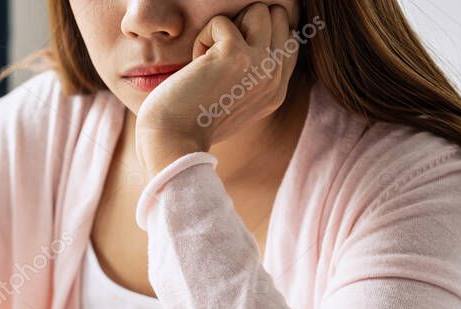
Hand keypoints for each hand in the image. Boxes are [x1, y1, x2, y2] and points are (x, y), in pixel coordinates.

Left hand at [135, 3, 299, 175]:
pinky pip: (221, 21)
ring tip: (208, 59)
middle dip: (244, 27)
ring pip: (258, 10)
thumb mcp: (234, 102)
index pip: (288, 40)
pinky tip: (194, 66)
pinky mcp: (236, 54)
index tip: (227, 63)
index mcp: (277, 91)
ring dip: (227, 28)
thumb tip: (250, 40)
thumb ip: (253, 76)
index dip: (257, 38)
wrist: (172, 142)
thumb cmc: (191, 123)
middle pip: (276, 18)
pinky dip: (202, 38)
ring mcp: (261, 64)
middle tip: (218, 58)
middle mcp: (276, 78)